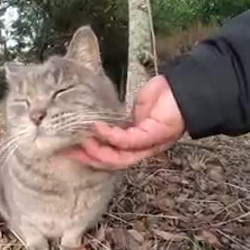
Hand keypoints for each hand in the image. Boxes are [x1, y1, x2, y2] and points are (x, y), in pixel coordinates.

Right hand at [62, 75, 185, 169]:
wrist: (184, 87)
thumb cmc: (161, 96)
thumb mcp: (132, 110)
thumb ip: (118, 121)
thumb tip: (98, 123)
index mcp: (136, 144)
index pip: (109, 157)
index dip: (88, 156)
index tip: (68, 149)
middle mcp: (141, 150)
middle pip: (111, 163)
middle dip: (87, 158)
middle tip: (66, 150)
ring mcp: (147, 145)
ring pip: (117, 158)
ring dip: (96, 151)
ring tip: (81, 139)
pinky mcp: (151, 136)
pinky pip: (126, 141)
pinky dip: (108, 136)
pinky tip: (96, 127)